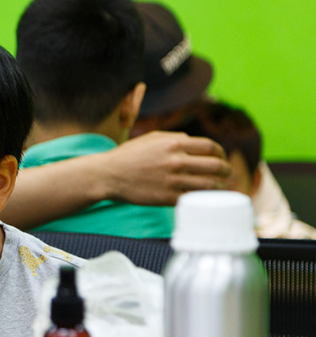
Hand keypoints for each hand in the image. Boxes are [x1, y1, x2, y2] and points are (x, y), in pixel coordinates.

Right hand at [105, 131, 230, 205]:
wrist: (109, 175)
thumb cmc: (129, 155)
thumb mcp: (152, 138)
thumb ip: (175, 137)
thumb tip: (195, 143)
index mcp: (175, 143)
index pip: (210, 147)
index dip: (220, 153)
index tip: (221, 158)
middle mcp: (176, 161)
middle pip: (215, 165)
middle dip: (226, 170)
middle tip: (228, 174)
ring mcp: (172, 180)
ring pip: (209, 184)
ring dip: (220, 186)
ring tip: (221, 187)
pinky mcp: (166, 197)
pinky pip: (193, 199)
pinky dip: (203, 199)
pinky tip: (205, 199)